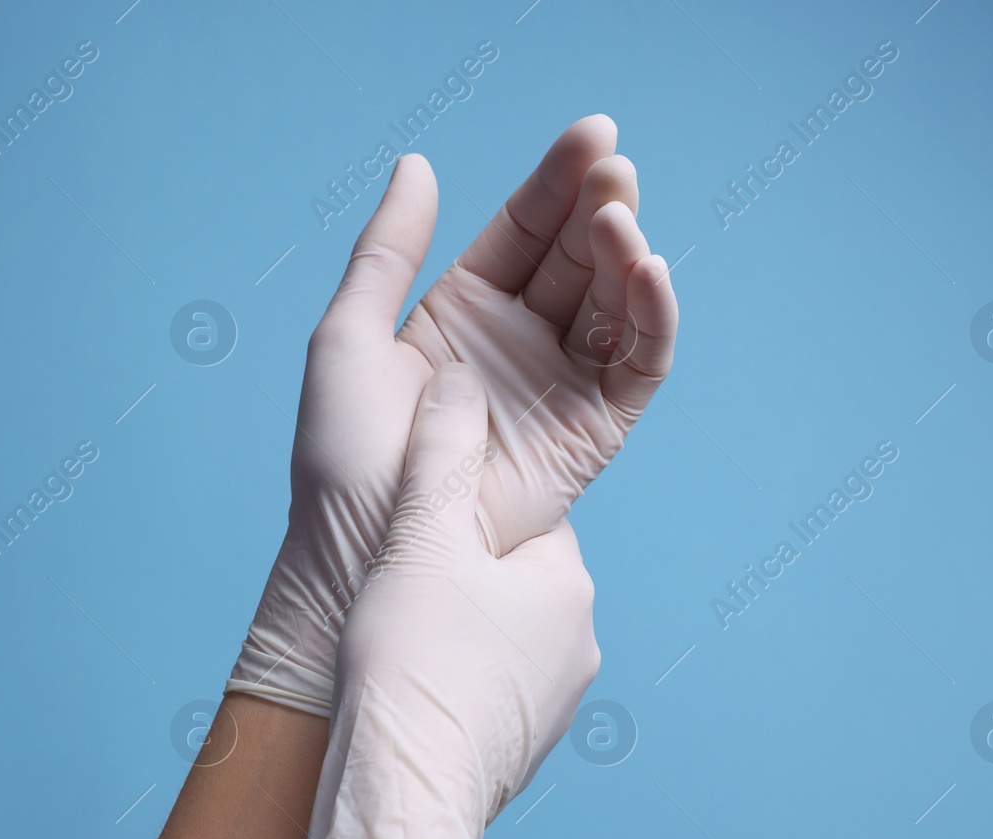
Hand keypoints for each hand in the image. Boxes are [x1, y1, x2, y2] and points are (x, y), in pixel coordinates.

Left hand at [227, 115, 675, 714]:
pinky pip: (635, 368)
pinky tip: (647, 275)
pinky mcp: (592, 433)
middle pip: (576, 258)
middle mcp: (518, 340)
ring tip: (622, 222)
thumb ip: (386, 249)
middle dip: (599, 208)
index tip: (591, 134)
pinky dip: (650, 320)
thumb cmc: (342, 453)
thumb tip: (417, 165)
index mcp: (463, 310)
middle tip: (615, 167)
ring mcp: (558, 385)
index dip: (556, 182)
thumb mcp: (348, 335)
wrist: (364, 549)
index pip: (524, 231)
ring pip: (612, 305)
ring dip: (626, 257)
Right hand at [286, 364, 600, 838]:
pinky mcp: (525, 747)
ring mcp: (557, 702)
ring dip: (453, 634)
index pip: (517, 521)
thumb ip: (443, 456)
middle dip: (454, 582)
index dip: (455, 522)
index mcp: (566, 582)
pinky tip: (409, 693)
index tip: (412, 540)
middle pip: (508, 580)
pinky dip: (454, 685)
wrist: (403, 793)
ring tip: (395, 647)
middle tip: (395, 596)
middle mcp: (579, 641)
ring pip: (498, 638)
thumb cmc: (413, 663)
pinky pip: (489, 691)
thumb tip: (458, 383)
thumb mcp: (422, 538)